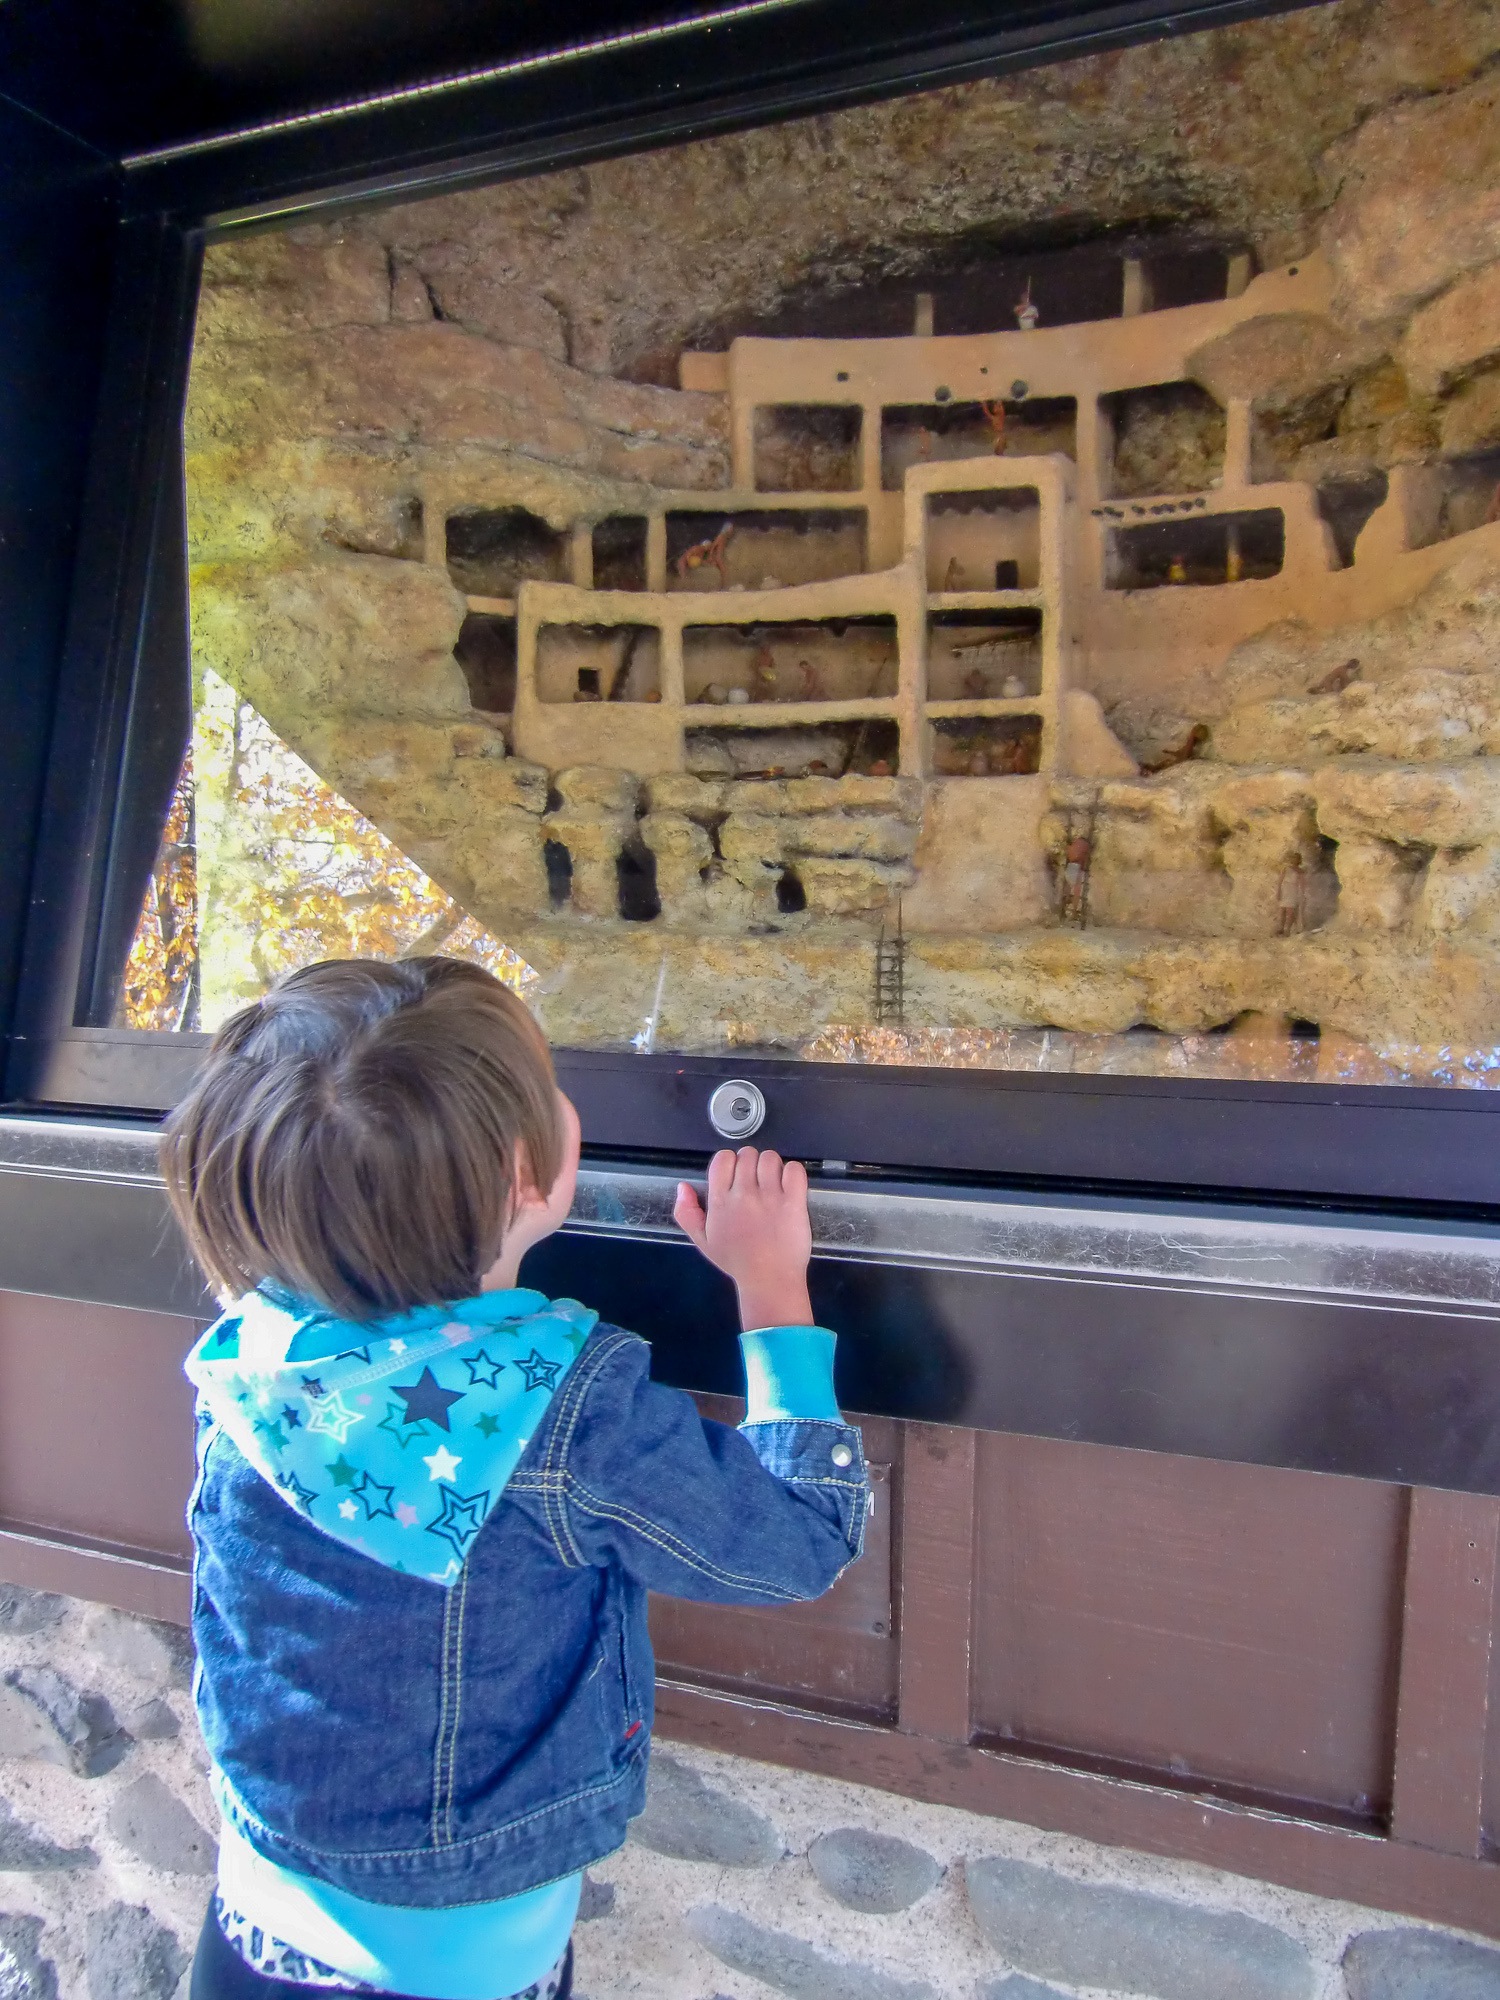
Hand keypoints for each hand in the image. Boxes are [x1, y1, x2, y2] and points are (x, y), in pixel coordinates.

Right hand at [674, 1148, 813, 1331]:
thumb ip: (687, 1213)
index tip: (736, 1178)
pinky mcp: (794, 1201)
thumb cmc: (737, 1262)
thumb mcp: (703, 1241)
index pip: (722, 1158)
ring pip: (770, 1158)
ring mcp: (770, 1196)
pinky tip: (790, 1186)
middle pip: (747, 1154)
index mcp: (720, 1201)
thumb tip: (683, 1186)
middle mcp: (744, 1194)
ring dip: (772, 1167)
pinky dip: (792, 1172)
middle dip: (751, 1164)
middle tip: (757, 1184)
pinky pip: (794, 1169)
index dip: (730, 1162)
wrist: (770, 1281)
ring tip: (773, 1185)